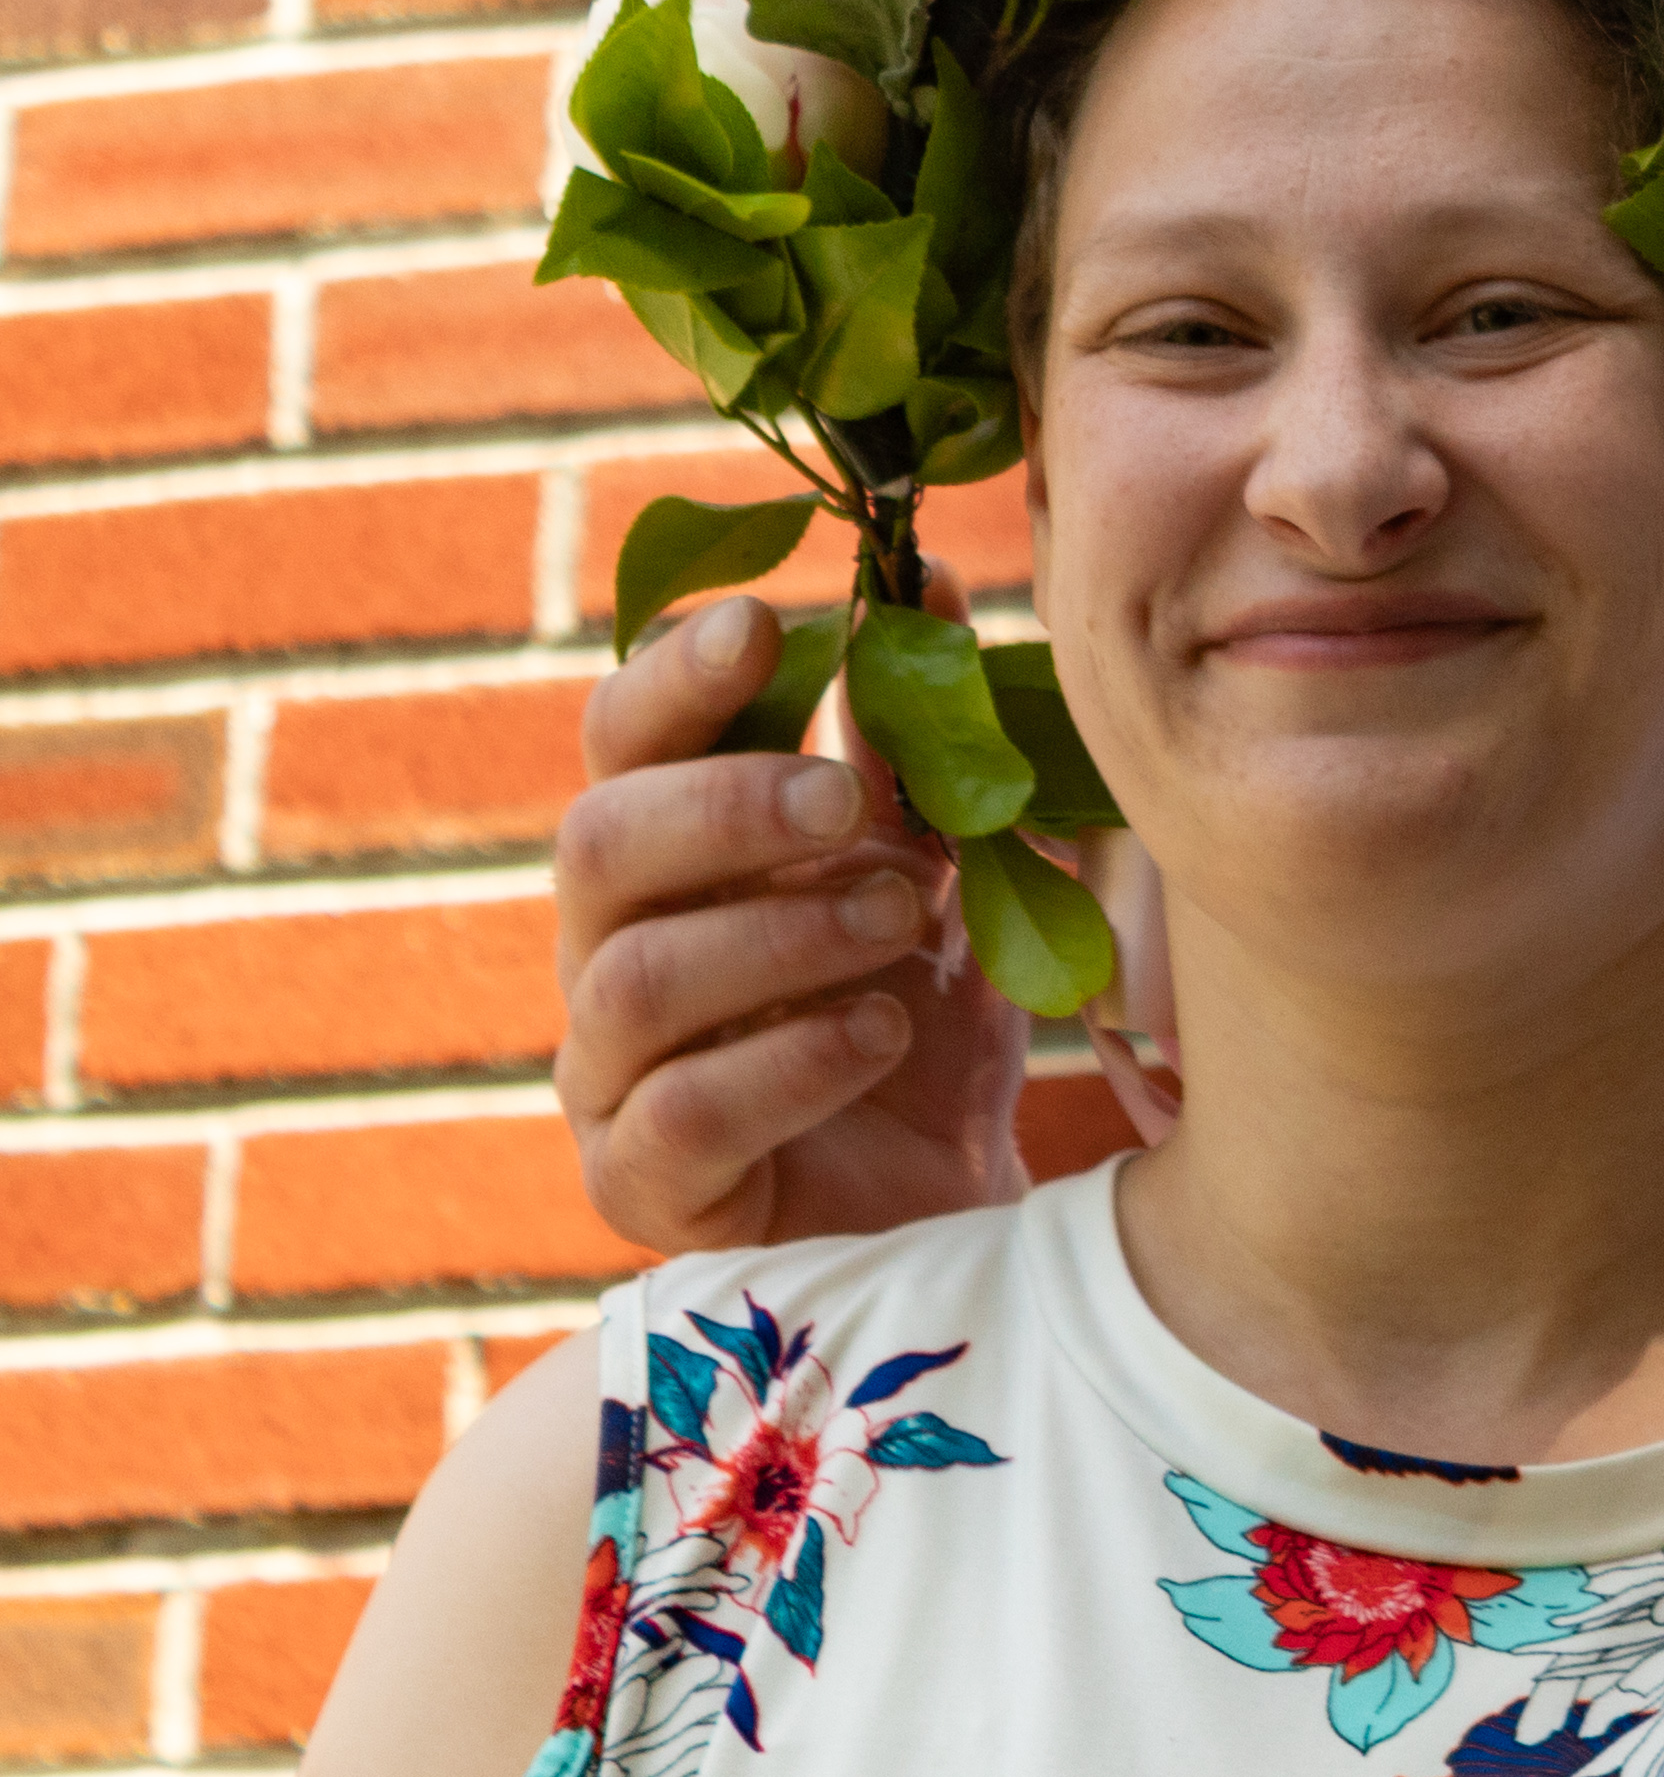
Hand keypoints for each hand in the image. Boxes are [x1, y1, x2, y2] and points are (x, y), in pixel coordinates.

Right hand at [551, 586, 1032, 1253]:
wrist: (955, 1199)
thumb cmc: (919, 1014)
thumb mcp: (935, 868)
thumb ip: (909, 746)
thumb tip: (919, 577)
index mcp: (667, 855)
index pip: (621, 743)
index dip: (677, 677)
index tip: (766, 621)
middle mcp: (609, 950)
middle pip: (596, 845)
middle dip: (727, 808)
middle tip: (851, 802)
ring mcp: (610, 1074)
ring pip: (629, 979)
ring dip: (775, 934)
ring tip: (903, 919)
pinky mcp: (645, 1186)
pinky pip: (676, 1115)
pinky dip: (787, 1062)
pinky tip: (880, 1034)